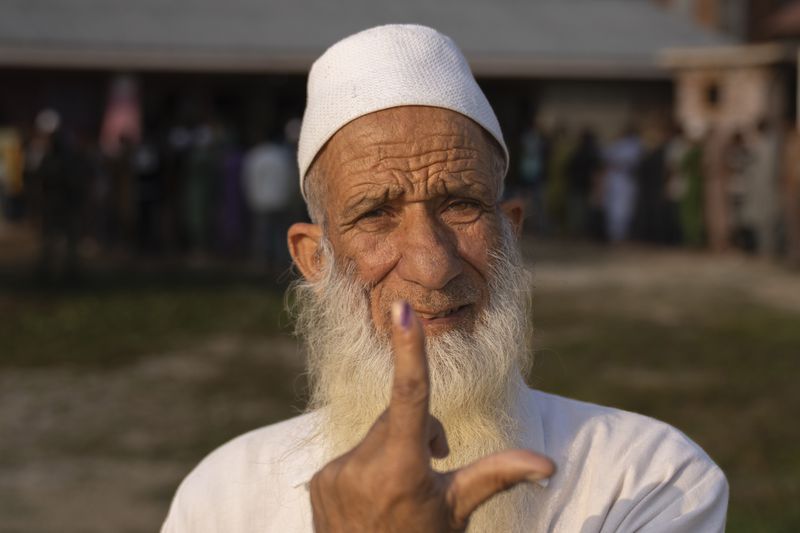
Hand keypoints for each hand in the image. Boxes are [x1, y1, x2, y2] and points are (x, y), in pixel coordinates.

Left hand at [309, 301, 554, 531]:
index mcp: (402, 469)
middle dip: (418, 431)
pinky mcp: (319, 480)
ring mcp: (335, 473)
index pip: (410, 395)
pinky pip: (351, 455)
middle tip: (434, 465)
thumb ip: (497, 475)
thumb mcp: (459, 511)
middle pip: (397, 417)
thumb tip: (549, 463)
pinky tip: (373, 498)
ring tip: (398, 491)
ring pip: (374, 435)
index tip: (401, 310)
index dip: (409, 348)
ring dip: (392, 448)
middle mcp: (362, 466)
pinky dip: (367, 466)